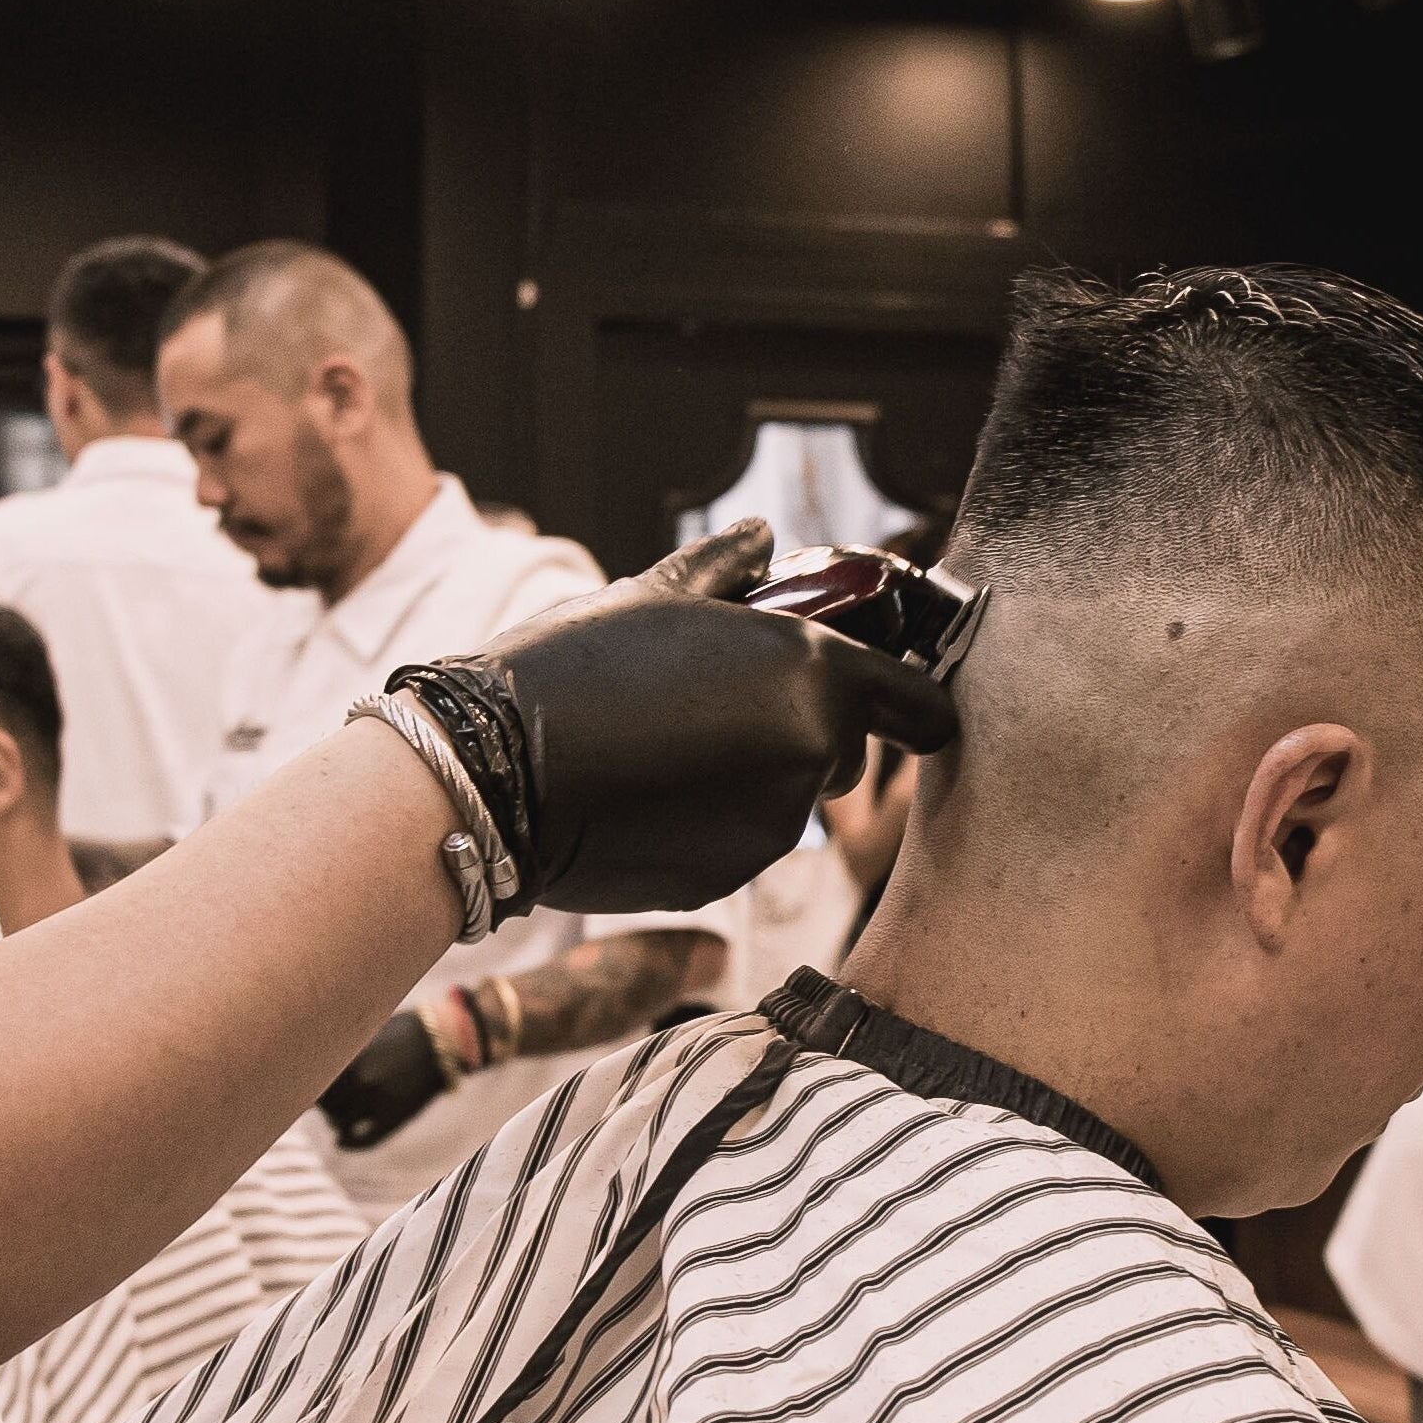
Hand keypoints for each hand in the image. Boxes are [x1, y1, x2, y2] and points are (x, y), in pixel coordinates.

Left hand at [316, 1011, 449, 1148]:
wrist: (443, 1039)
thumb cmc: (401, 1031)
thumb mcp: (366, 1033)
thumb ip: (339, 1052)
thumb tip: (308, 1069)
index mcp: (349, 1056)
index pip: (311, 1083)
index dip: (305, 1089)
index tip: (302, 1091)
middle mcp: (360, 1079)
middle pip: (323, 1105)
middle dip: (323, 1104)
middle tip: (325, 1103)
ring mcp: (377, 1101)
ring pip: (339, 1123)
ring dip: (336, 1121)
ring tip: (339, 1115)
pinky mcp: (395, 1118)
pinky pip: (363, 1140)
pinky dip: (349, 1143)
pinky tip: (342, 1141)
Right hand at [453, 519, 959, 916]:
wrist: (498, 771)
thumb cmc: (576, 665)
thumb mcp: (655, 595)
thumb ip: (728, 569)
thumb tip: (762, 540)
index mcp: (816, 677)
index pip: (924, 709)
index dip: (912, 705)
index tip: (892, 704)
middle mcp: (812, 759)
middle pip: (844, 751)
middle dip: (803, 730)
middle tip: (723, 702)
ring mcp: (771, 830)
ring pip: (786, 799)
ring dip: (749, 776)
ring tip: (665, 744)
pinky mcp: (725, 882)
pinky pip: (737, 842)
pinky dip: (708, 822)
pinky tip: (645, 792)